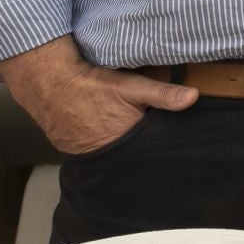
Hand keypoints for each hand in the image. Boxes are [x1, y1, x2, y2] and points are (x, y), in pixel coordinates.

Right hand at [0, 35, 196, 155]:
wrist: (50, 87)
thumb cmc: (93, 86)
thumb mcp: (133, 87)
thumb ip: (163, 95)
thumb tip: (193, 97)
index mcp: (128, 143)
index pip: (154, 152)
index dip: (165, 148)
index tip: (178, 148)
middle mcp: (110, 155)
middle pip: (137, 157)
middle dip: (148, 152)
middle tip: (158, 145)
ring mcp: (90, 157)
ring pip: (119, 158)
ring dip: (128, 151)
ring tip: (135, 141)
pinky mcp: (78, 154)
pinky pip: (101, 155)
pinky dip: (110, 149)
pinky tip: (114, 140)